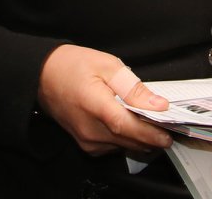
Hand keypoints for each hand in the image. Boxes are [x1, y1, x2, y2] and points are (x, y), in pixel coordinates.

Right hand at [37, 45, 173, 156]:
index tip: (169, 134)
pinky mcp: (85, 144)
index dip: (151, 133)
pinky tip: (130, 124)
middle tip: (168, 126)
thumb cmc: (73, 66)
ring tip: (150, 122)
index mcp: (95, 106)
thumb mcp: (107, 65)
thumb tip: (157, 104)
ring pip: (123, 146)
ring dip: (139, 138)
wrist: (43, 76)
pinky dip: (126, 138)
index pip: (128, 128)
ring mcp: (87, 140)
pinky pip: (113, 146)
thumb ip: (134, 88)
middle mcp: (90, 129)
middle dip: (151, 137)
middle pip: (129, 141)